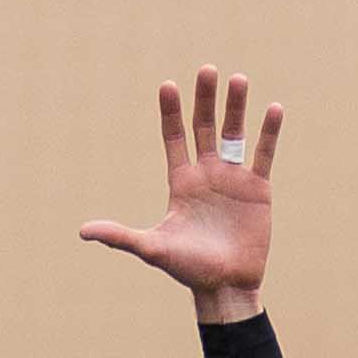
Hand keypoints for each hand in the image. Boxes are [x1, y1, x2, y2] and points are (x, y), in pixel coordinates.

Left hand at [78, 66, 280, 321]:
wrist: (225, 287)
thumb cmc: (188, 269)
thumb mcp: (152, 248)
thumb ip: (120, 236)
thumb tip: (83, 231)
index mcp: (181, 182)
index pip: (174, 138)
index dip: (171, 112)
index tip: (168, 84)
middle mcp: (206, 174)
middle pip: (204, 127)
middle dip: (205, 99)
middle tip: (207, 70)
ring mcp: (233, 179)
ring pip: (235, 135)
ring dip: (237, 108)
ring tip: (239, 79)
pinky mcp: (258, 190)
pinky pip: (264, 155)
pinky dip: (269, 133)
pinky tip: (273, 108)